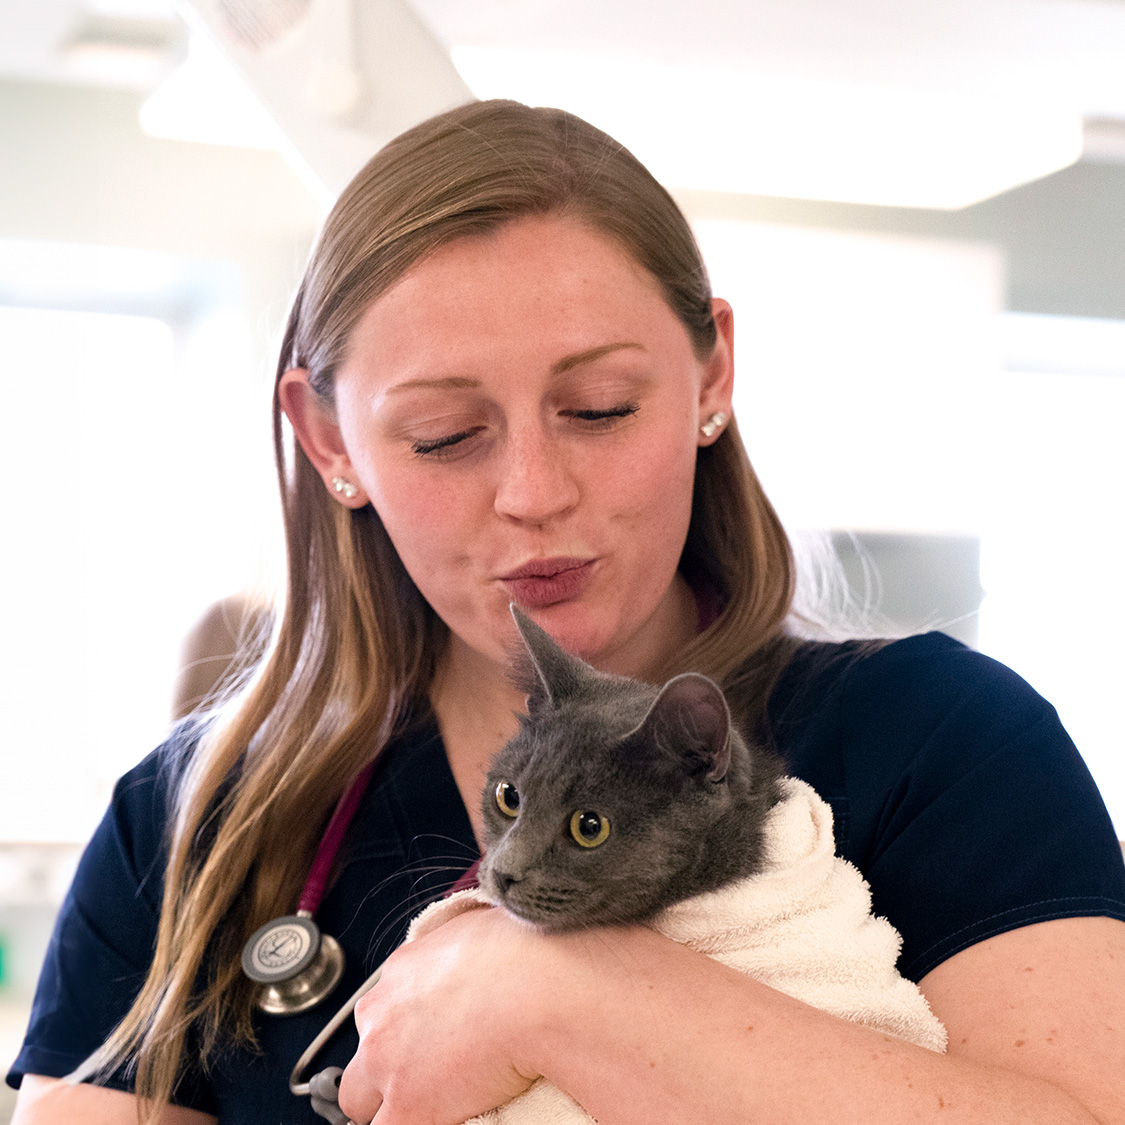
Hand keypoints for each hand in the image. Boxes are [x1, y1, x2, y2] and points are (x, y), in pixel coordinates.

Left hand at [337, 905, 554, 1124]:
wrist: (533, 989)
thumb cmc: (518, 951)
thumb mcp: (475, 929)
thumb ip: (456, 952)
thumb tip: (471, 956)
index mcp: (399, 971)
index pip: (382, 1011)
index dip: (402, 1031)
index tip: (423, 1039)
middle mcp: (381, 1016)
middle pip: (361, 1058)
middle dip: (381, 1071)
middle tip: (419, 1078)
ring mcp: (388, 1064)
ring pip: (360, 1103)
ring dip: (389, 1105)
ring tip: (427, 1104)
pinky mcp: (409, 1106)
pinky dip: (410, 1123)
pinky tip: (440, 1119)